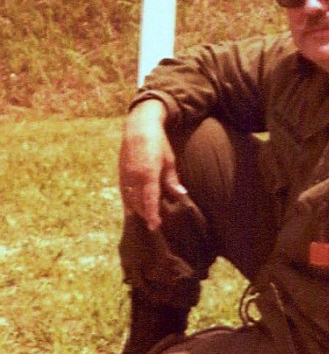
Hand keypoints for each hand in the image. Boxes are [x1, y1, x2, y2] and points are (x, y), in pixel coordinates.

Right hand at [119, 100, 185, 230]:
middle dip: (145, 215)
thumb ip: (172, 180)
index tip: (155, 225)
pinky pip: (123, 191)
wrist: (139, 127)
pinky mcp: (121, 172)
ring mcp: (126, 174)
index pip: (150, 199)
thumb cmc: (158, 143)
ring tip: (144, 220)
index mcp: (149, 173)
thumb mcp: (169, 161)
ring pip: (130, 198)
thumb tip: (181, 194)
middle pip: (139, 201)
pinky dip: (127, 201)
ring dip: (137, 210)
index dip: (152, 214)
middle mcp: (135, 176)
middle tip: (153, 226)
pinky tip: (131, 210)